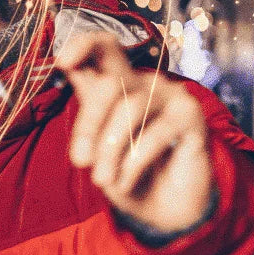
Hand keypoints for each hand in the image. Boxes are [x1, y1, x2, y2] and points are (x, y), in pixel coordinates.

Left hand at [56, 33, 213, 233]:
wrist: (165, 209)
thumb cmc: (127, 173)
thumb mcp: (98, 147)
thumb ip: (86, 119)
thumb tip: (68, 90)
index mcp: (117, 84)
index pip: (104, 47)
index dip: (83, 45)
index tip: (62, 62)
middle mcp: (144, 83)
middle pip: (109, 84)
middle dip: (89, 125)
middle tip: (80, 161)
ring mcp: (170, 96)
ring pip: (129, 108)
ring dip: (110, 150)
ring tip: (103, 180)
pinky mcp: (191, 115)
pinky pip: (156, 132)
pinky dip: (134, 161)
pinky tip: (125, 182)